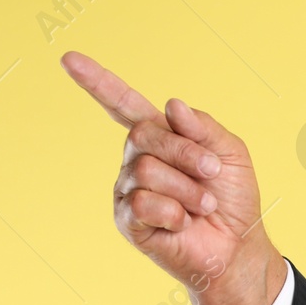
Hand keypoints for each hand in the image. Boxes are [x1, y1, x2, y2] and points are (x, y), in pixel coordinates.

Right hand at [60, 50, 285, 304]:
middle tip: (213, 174)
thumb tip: (171, 105)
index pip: (122, 104)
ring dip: (188, 189)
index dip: (97, 82)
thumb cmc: (233, 198)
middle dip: (186, 153)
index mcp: (160, 136)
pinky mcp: (128, 219)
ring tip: (202, 206)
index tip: (68, 59)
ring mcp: (129, 189)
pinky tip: (182, 223)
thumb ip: (203, 127)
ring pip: (147, 171)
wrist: (237, 245)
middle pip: (144, 135)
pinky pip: (144, 203)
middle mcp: (137, 159)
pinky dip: (174, 213)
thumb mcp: (230, 153)